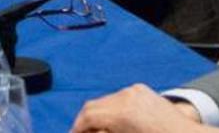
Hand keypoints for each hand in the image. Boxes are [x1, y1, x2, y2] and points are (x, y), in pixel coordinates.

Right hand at [72, 84, 208, 132]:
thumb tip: (90, 130)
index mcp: (122, 113)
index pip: (87, 116)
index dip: (77, 128)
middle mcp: (127, 97)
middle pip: (93, 105)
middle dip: (85, 121)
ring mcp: (135, 91)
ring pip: (105, 100)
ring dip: (99, 115)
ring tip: (101, 130)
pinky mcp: (142, 90)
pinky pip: (119, 97)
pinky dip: (113, 109)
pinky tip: (116, 123)